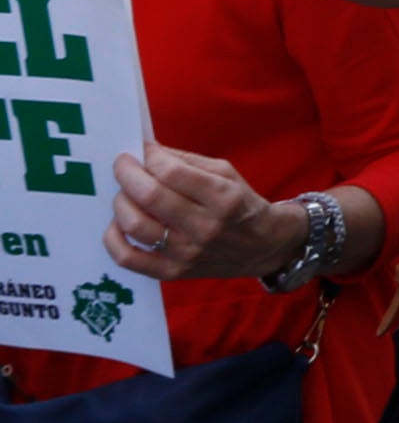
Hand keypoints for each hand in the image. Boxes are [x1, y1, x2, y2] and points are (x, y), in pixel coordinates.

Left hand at [107, 144, 300, 281]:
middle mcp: (205, 227)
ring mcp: (187, 253)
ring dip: (121, 202)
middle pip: (150, 196)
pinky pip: (128, 258)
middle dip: (128, 174)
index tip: (142, 150)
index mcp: (223, 197)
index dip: (151, 157)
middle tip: (123, 164)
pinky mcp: (172, 272)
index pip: (172, 173)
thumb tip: (148, 152)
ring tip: (124, 193)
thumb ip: (186, 162)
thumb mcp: (226, 174)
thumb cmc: (240, 204)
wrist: (261, 247)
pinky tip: (118, 224)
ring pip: (135, 225)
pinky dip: (113, 239)